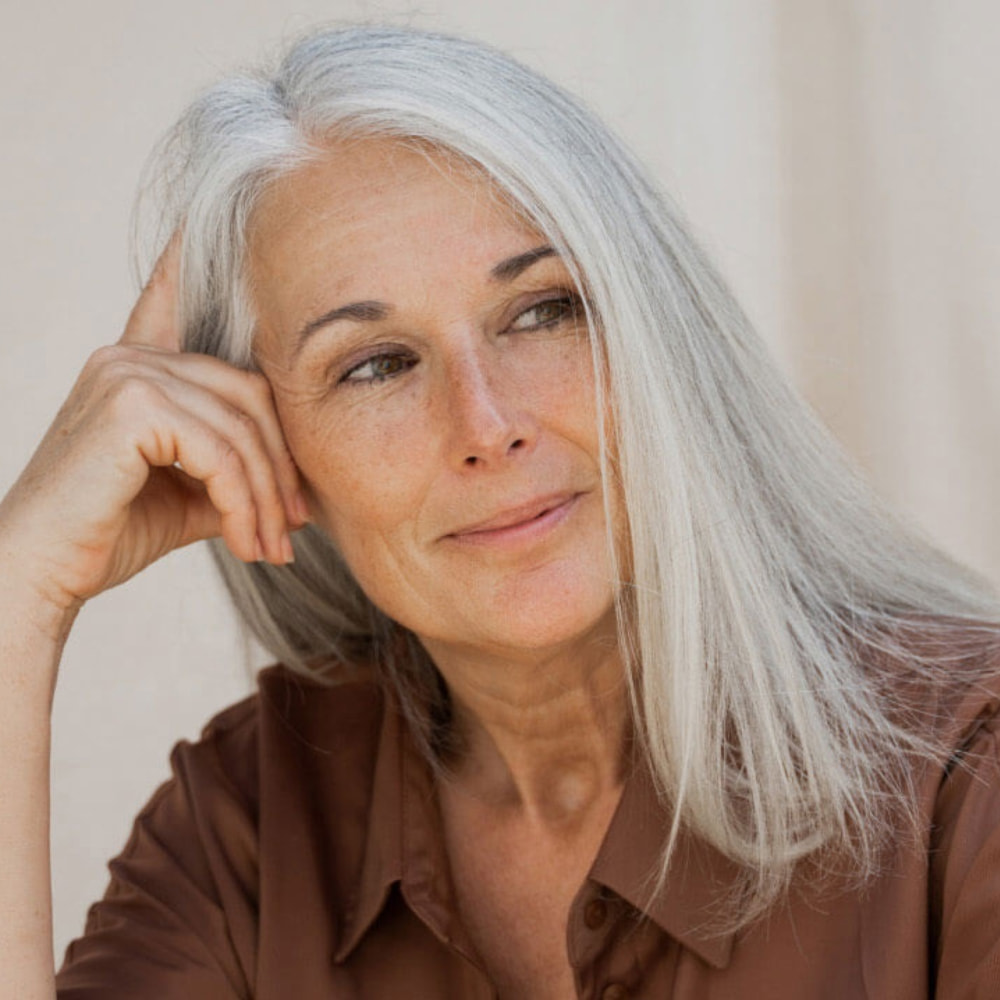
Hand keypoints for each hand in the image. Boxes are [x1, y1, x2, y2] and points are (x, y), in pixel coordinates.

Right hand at [0, 235, 307, 615]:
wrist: (42, 571)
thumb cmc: (109, 532)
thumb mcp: (186, 495)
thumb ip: (231, 473)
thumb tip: (295, 492)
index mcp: (137, 367)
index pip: (172, 301)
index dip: (189, 258)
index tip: (204, 215)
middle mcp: (130, 357)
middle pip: (249, 393)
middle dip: (281, 466)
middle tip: (297, 525)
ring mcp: (127, 372)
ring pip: (241, 427)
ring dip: (266, 496)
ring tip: (273, 547)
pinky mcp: (128, 404)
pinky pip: (219, 449)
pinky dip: (242, 500)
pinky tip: (246, 541)